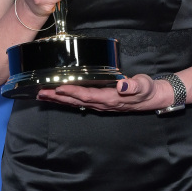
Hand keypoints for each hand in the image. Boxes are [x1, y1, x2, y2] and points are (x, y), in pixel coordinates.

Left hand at [37, 74, 175, 112]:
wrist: (150, 98)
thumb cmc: (146, 89)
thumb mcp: (144, 85)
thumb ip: (133, 86)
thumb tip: (122, 86)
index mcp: (110, 99)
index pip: (88, 95)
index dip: (73, 92)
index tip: (59, 87)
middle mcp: (102, 104)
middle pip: (76, 101)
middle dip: (58, 98)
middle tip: (41, 93)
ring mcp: (99, 105)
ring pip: (75, 103)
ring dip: (58, 100)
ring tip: (42, 95)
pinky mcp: (98, 102)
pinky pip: (79, 102)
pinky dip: (66, 99)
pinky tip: (57, 97)